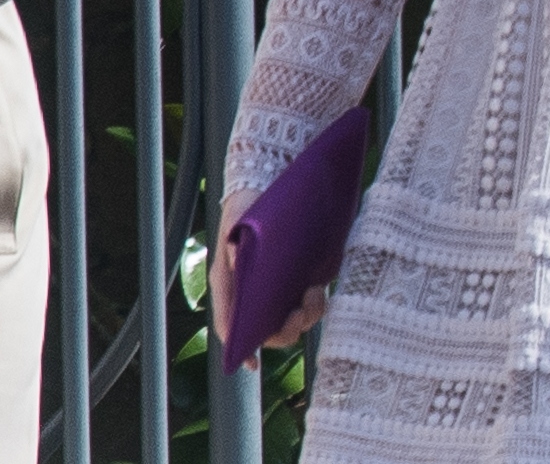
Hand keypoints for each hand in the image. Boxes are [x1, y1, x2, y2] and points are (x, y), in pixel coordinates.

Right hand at [211, 189, 325, 370]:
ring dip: (305, 316)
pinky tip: (318, 288)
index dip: (239, 347)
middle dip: (285, 330)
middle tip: (299, 313)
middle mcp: (253, 294)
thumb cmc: (246, 206)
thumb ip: (233, 237)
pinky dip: (315, 303)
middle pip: (268, 330)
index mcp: (230, 285)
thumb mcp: (237, 217)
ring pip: (292, 320)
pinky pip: (309, 303)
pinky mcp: (301, 279)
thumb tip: (235, 259)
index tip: (251, 363)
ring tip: (314, 292)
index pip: (230, 325)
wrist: (271, 186)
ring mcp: (279, 289)